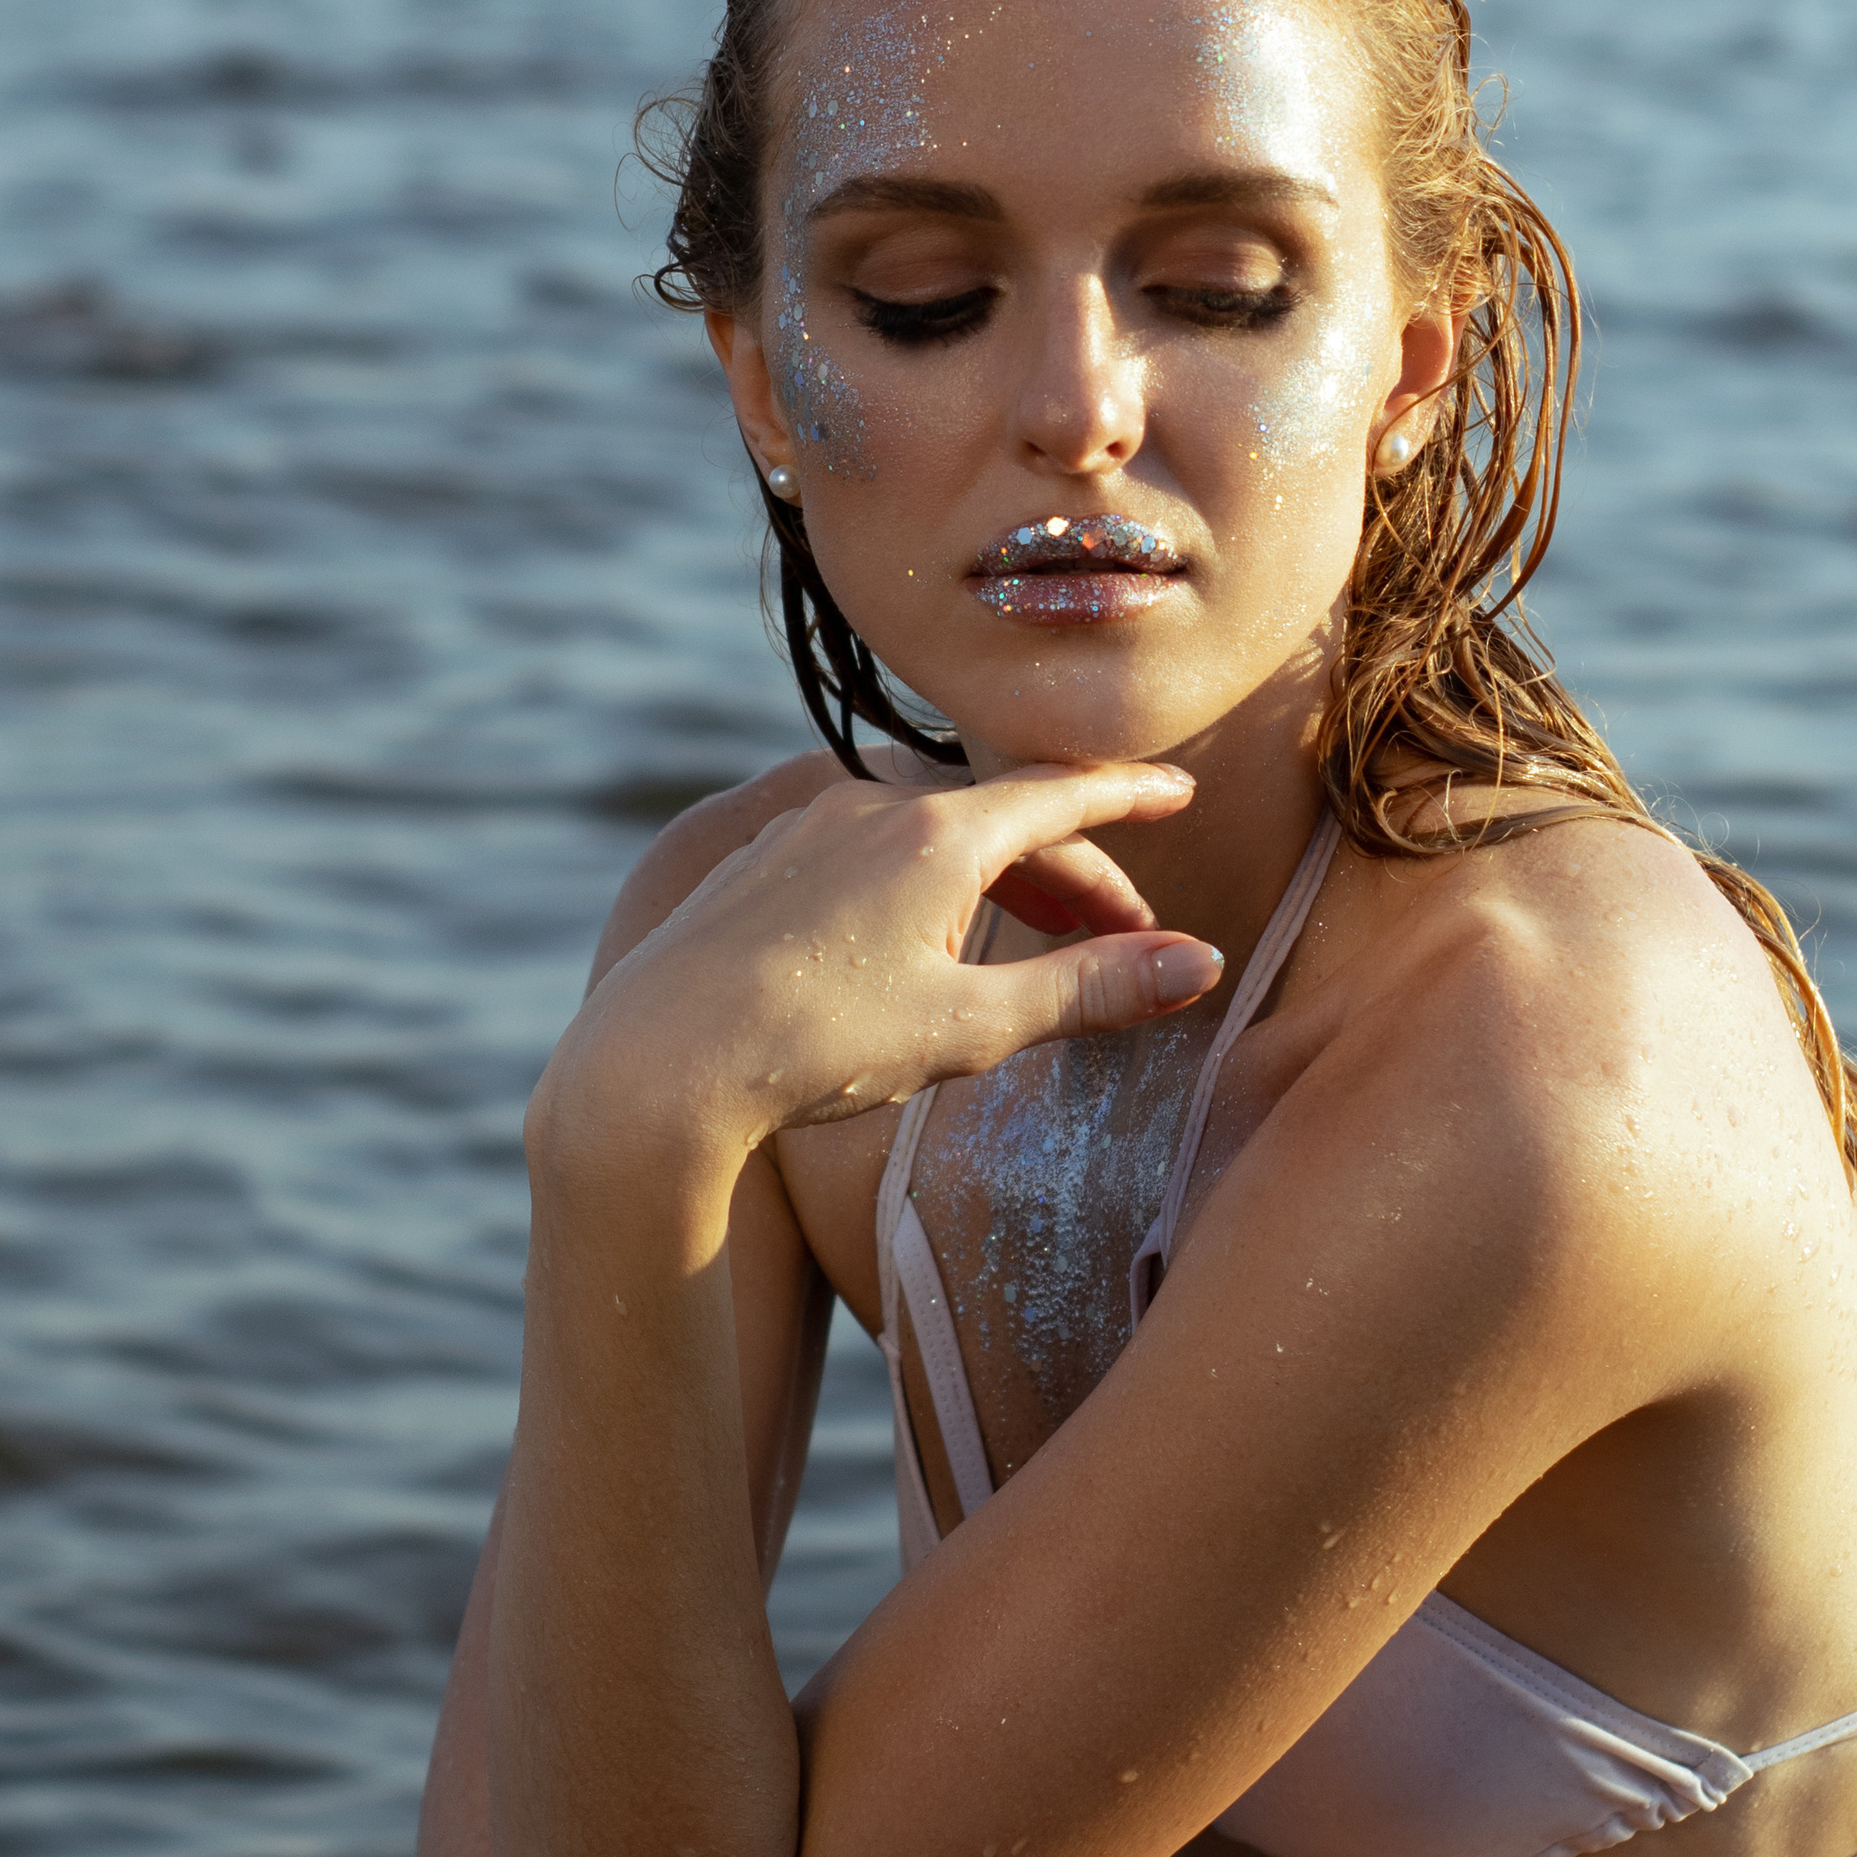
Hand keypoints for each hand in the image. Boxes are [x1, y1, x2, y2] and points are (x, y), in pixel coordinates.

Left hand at [530, 764, 1219, 1176]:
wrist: (655, 1065)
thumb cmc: (819, 1047)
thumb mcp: (974, 1028)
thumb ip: (1090, 991)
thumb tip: (1200, 963)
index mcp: (939, 833)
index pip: (1062, 791)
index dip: (1129, 794)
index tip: (1180, 793)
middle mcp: (873, 803)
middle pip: (1003, 813)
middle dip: (1074, 866)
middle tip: (1125, 932)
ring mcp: (809, 825)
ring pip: (933, 825)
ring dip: (1000, 871)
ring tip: (1035, 933)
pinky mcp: (762, 859)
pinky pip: (871, 841)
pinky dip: (928, 873)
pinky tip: (924, 933)